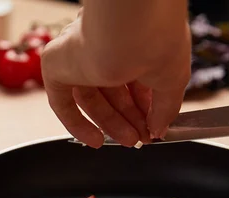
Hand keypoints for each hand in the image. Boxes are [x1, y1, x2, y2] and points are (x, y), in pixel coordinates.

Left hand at [40, 0, 190, 147]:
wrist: (129, 25)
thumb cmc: (156, 39)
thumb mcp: (172, 79)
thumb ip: (165, 108)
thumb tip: (159, 130)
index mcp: (129, 39)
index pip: (133, 79)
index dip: (143, 107)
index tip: (152, 127)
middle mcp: (101, 44)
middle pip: (111, 92)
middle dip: (128, 118)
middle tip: (141, 138)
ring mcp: (77, 55)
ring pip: (90, 99)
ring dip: (110, 124)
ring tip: (130, 141)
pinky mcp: (56, 65)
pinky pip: (62, 103)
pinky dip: (77, 124)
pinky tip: (96, 141)